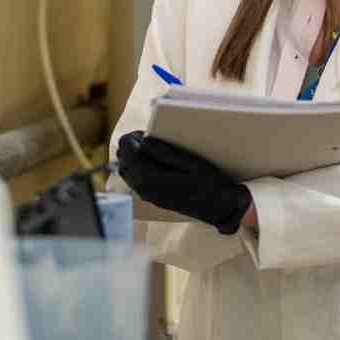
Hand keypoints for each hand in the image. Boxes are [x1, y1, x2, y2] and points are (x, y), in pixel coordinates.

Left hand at [116, 131, 252, 234]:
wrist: (217, 208)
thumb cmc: (208, 183)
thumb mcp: (191, 163)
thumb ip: (165, 152)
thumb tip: (144, 140)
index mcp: (149, 177)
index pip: (126, 150)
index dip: (132, 137)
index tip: (146, 132)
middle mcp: (143, 188)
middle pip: (122, 159)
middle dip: (132, 146)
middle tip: (151, 138)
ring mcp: (146, 195)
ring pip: (126, 170)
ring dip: (134, 156)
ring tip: (153, 149)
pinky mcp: (151, 198)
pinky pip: (134, 179)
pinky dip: (138, 167)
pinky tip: (154, 163)